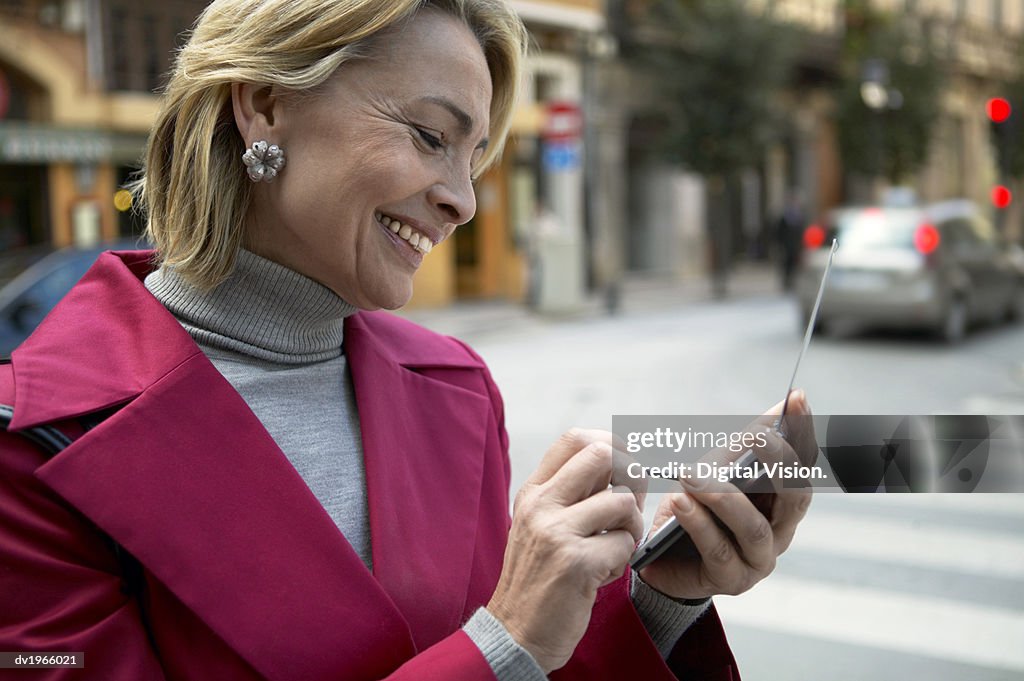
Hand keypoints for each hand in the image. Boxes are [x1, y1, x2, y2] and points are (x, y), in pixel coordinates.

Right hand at [487, 428, 644, 672]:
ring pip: (622, 502)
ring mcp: (556, 531)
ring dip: (632, 527)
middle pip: (602, 456)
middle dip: (631, 476)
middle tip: (631, 503)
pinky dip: (623, 559)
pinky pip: (624, 543)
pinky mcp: (575, 562)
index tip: (627, 464)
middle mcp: (541, 505)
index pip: (575, 438)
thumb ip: (572, 495)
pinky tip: (603, 573)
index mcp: (534, 492)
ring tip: (615, 547)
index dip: (611, 443)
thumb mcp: (542, 525)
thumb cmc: (539, 578)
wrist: (516, 631)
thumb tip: (622, 463)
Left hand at [637, 390, 816, 599]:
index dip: (804, 432)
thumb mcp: (714, 472)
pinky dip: (698, 522)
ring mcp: (759, 560)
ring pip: (753, 527)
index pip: (804, 465)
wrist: (661, 558)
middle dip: (779, 463)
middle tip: (757, 437)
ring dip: (722, 496)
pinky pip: (718, 549)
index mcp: (782, 503)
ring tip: (691, 475)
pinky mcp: (730, 580)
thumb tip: (778, 407)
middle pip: (795, 498)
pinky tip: (681, 502)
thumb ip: (744, 446)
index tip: (797, 398)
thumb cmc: (696, 511)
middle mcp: (780, 532)